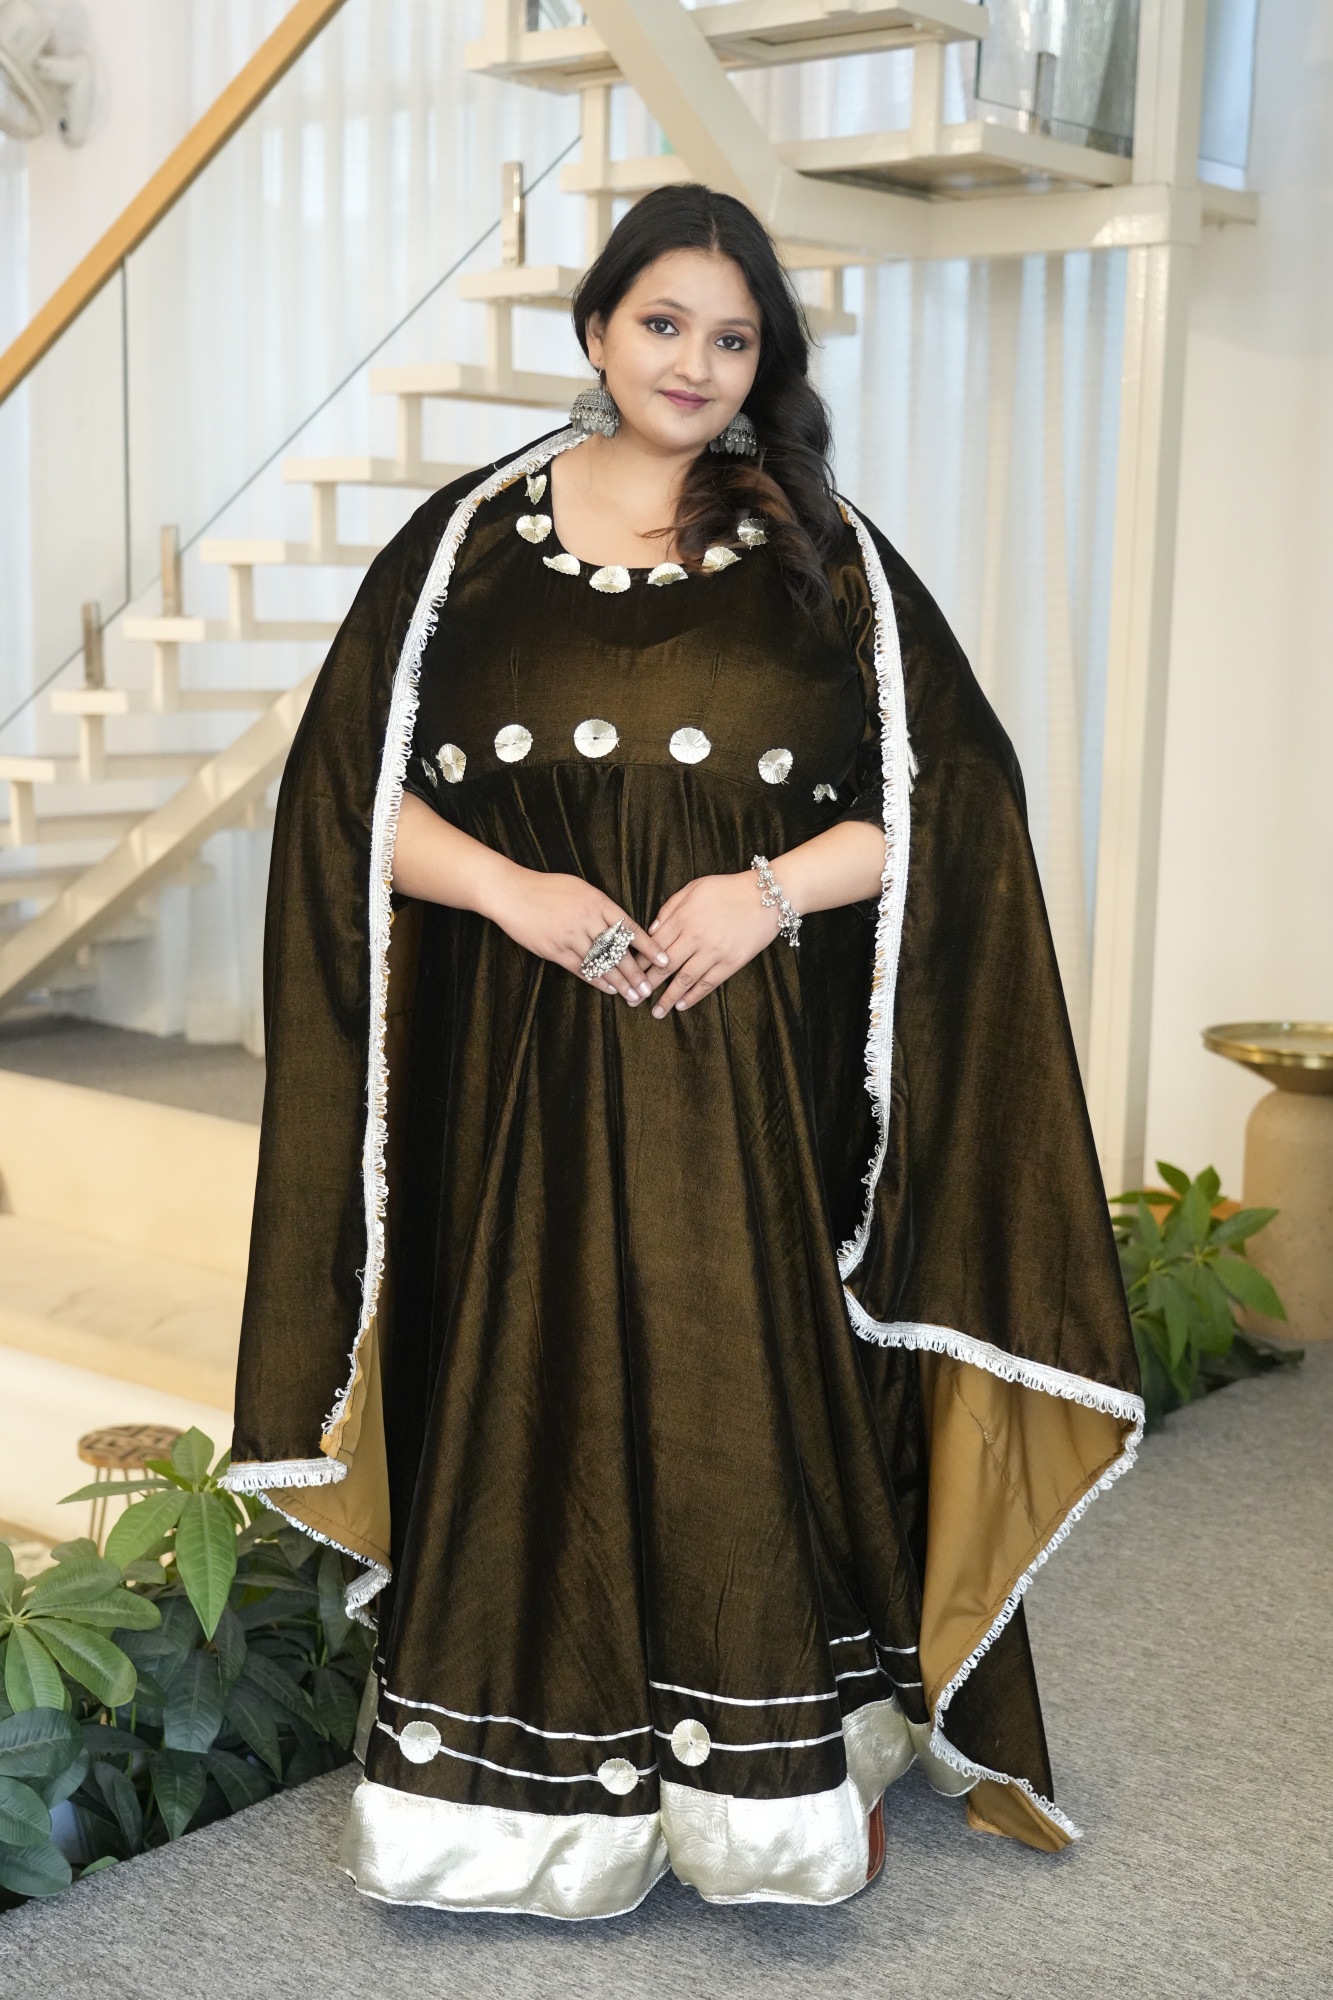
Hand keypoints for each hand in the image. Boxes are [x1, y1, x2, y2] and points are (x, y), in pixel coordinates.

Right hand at [494, 868, 656, 1005]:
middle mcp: (586, 919)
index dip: (649, 946)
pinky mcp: (554, 950)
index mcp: (597, 902)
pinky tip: (609, 989)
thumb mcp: (580, 889)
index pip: (630, 928)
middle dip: (636, 973)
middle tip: (649, 989)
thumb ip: (601, 907)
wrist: (512, 893)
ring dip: (619, 982)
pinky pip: (580, 968)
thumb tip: (622, 927)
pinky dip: (597, 980)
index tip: (664, 960)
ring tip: (633, 995)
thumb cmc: (547, 888)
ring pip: (601, 963)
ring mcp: (570, 936)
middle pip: (618, 951)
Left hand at [637, 869, 782, 1016]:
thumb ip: (670, 908)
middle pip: (665, 966)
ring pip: (684, 980)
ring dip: (667, 998)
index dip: (639, 961)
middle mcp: (695, 936)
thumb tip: (652, 930)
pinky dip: (693, 996)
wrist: (767, 896)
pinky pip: (708, 983)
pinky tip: (681, 1005)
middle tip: (633, 998)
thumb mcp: (694, 888)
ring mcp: (714, 951)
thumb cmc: (728, 889)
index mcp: (683, 917)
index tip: (628, 973)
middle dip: (646, 984)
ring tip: (655, 1012)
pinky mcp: (731, 962)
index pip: (654, 944)